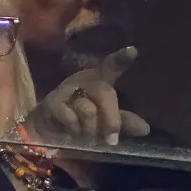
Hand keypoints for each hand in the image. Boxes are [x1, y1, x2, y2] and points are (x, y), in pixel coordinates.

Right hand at [25, 46, 149, 146]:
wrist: (44, 127)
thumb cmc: (78, 119)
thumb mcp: (102, 120)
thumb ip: (123, 122)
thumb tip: (145, 129)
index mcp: (98, 81)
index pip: (110, 66)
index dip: (120, 59)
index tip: (132, 51)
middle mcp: (83, 81)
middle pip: (104, 93)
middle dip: (111, 119)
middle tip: (111, 140)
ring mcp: (66, 91)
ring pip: (88, 110)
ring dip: (90, 129)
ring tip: (87, 138)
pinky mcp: (52, 103)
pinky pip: (70, 118)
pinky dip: (74, 130)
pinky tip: (71, 133)